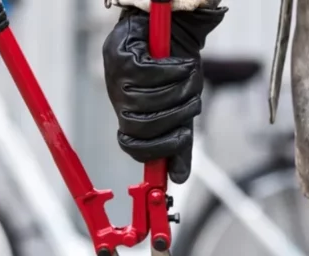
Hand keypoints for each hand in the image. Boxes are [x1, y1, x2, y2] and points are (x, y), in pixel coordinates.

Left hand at [102, 5, 225, 183]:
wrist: (174, 24)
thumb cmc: (177, 67)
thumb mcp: (181, 106)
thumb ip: (179, 141)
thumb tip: (179, 178)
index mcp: (130, 113)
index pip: (132, 145)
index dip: (154, 151)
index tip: (179, 146)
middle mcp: (118, 97)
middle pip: (141, 126)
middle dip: (174, 118)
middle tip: (193, 104)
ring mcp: (115, 76)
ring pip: (147, 100)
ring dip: (178, 90)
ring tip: (190, 76)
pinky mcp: (120, 54)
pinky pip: (149, 73)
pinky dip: (174, 69)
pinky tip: (182, 61)